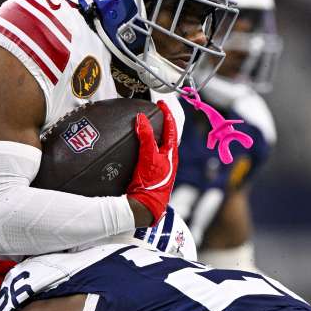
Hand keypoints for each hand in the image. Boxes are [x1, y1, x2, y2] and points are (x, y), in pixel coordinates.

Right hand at [127, 101, 178, 225]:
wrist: (146, 206)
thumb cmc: (151, 185)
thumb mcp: (148, 157)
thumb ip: (146, 137)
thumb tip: (142, 119)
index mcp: (171, 154)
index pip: (171, 128)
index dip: (167, 114)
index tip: (161, 104)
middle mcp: (168, 159)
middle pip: (166, 136)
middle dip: (161, 123)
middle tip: (155, 112)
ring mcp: (161, 166)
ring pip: (159, 145)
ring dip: (154, 134)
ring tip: (146, 126)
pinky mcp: (152, 173)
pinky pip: (151, 154)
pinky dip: (147, 145)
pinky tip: (139, 146)